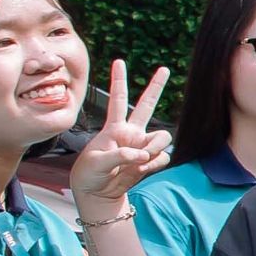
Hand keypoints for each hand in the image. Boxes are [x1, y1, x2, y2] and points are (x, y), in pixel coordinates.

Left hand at [69, 61, 172, 213]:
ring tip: (141, 160)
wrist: (98, 194)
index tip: (119, 61)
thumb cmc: (90, 174)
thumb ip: (120, 155)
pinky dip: (153, 165)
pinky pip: (162, 158)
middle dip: (156, 86)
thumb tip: (143, 155)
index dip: (118, 81)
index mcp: (114, 128)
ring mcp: (142, 147)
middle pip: (146, 105)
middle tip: (165, 69)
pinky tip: (140, 171)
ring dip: (155, 148)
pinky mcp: (150, 161)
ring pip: (162, 137)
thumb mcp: (97, 162)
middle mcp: (131, 133)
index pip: (117, 100)